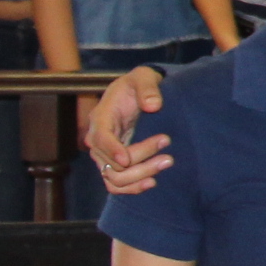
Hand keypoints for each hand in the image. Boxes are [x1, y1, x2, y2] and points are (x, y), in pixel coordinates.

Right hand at [87, 68, 174, 193]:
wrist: (136, 93)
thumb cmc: (137, 83)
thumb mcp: (142, 77)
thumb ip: (147, 88)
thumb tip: (153, 106)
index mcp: (100, 118)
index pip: (100, 139)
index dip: (112, 151)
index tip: (127, 158)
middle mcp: (98, 140)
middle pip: (111, 163)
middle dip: (140, 161)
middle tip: (167, 151)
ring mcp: (105, 155)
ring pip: (113, 178)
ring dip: (140, 176)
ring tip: (167, 162)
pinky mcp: (114, 164)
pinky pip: (116, 184)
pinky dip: (131, 188)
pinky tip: (152, 182)